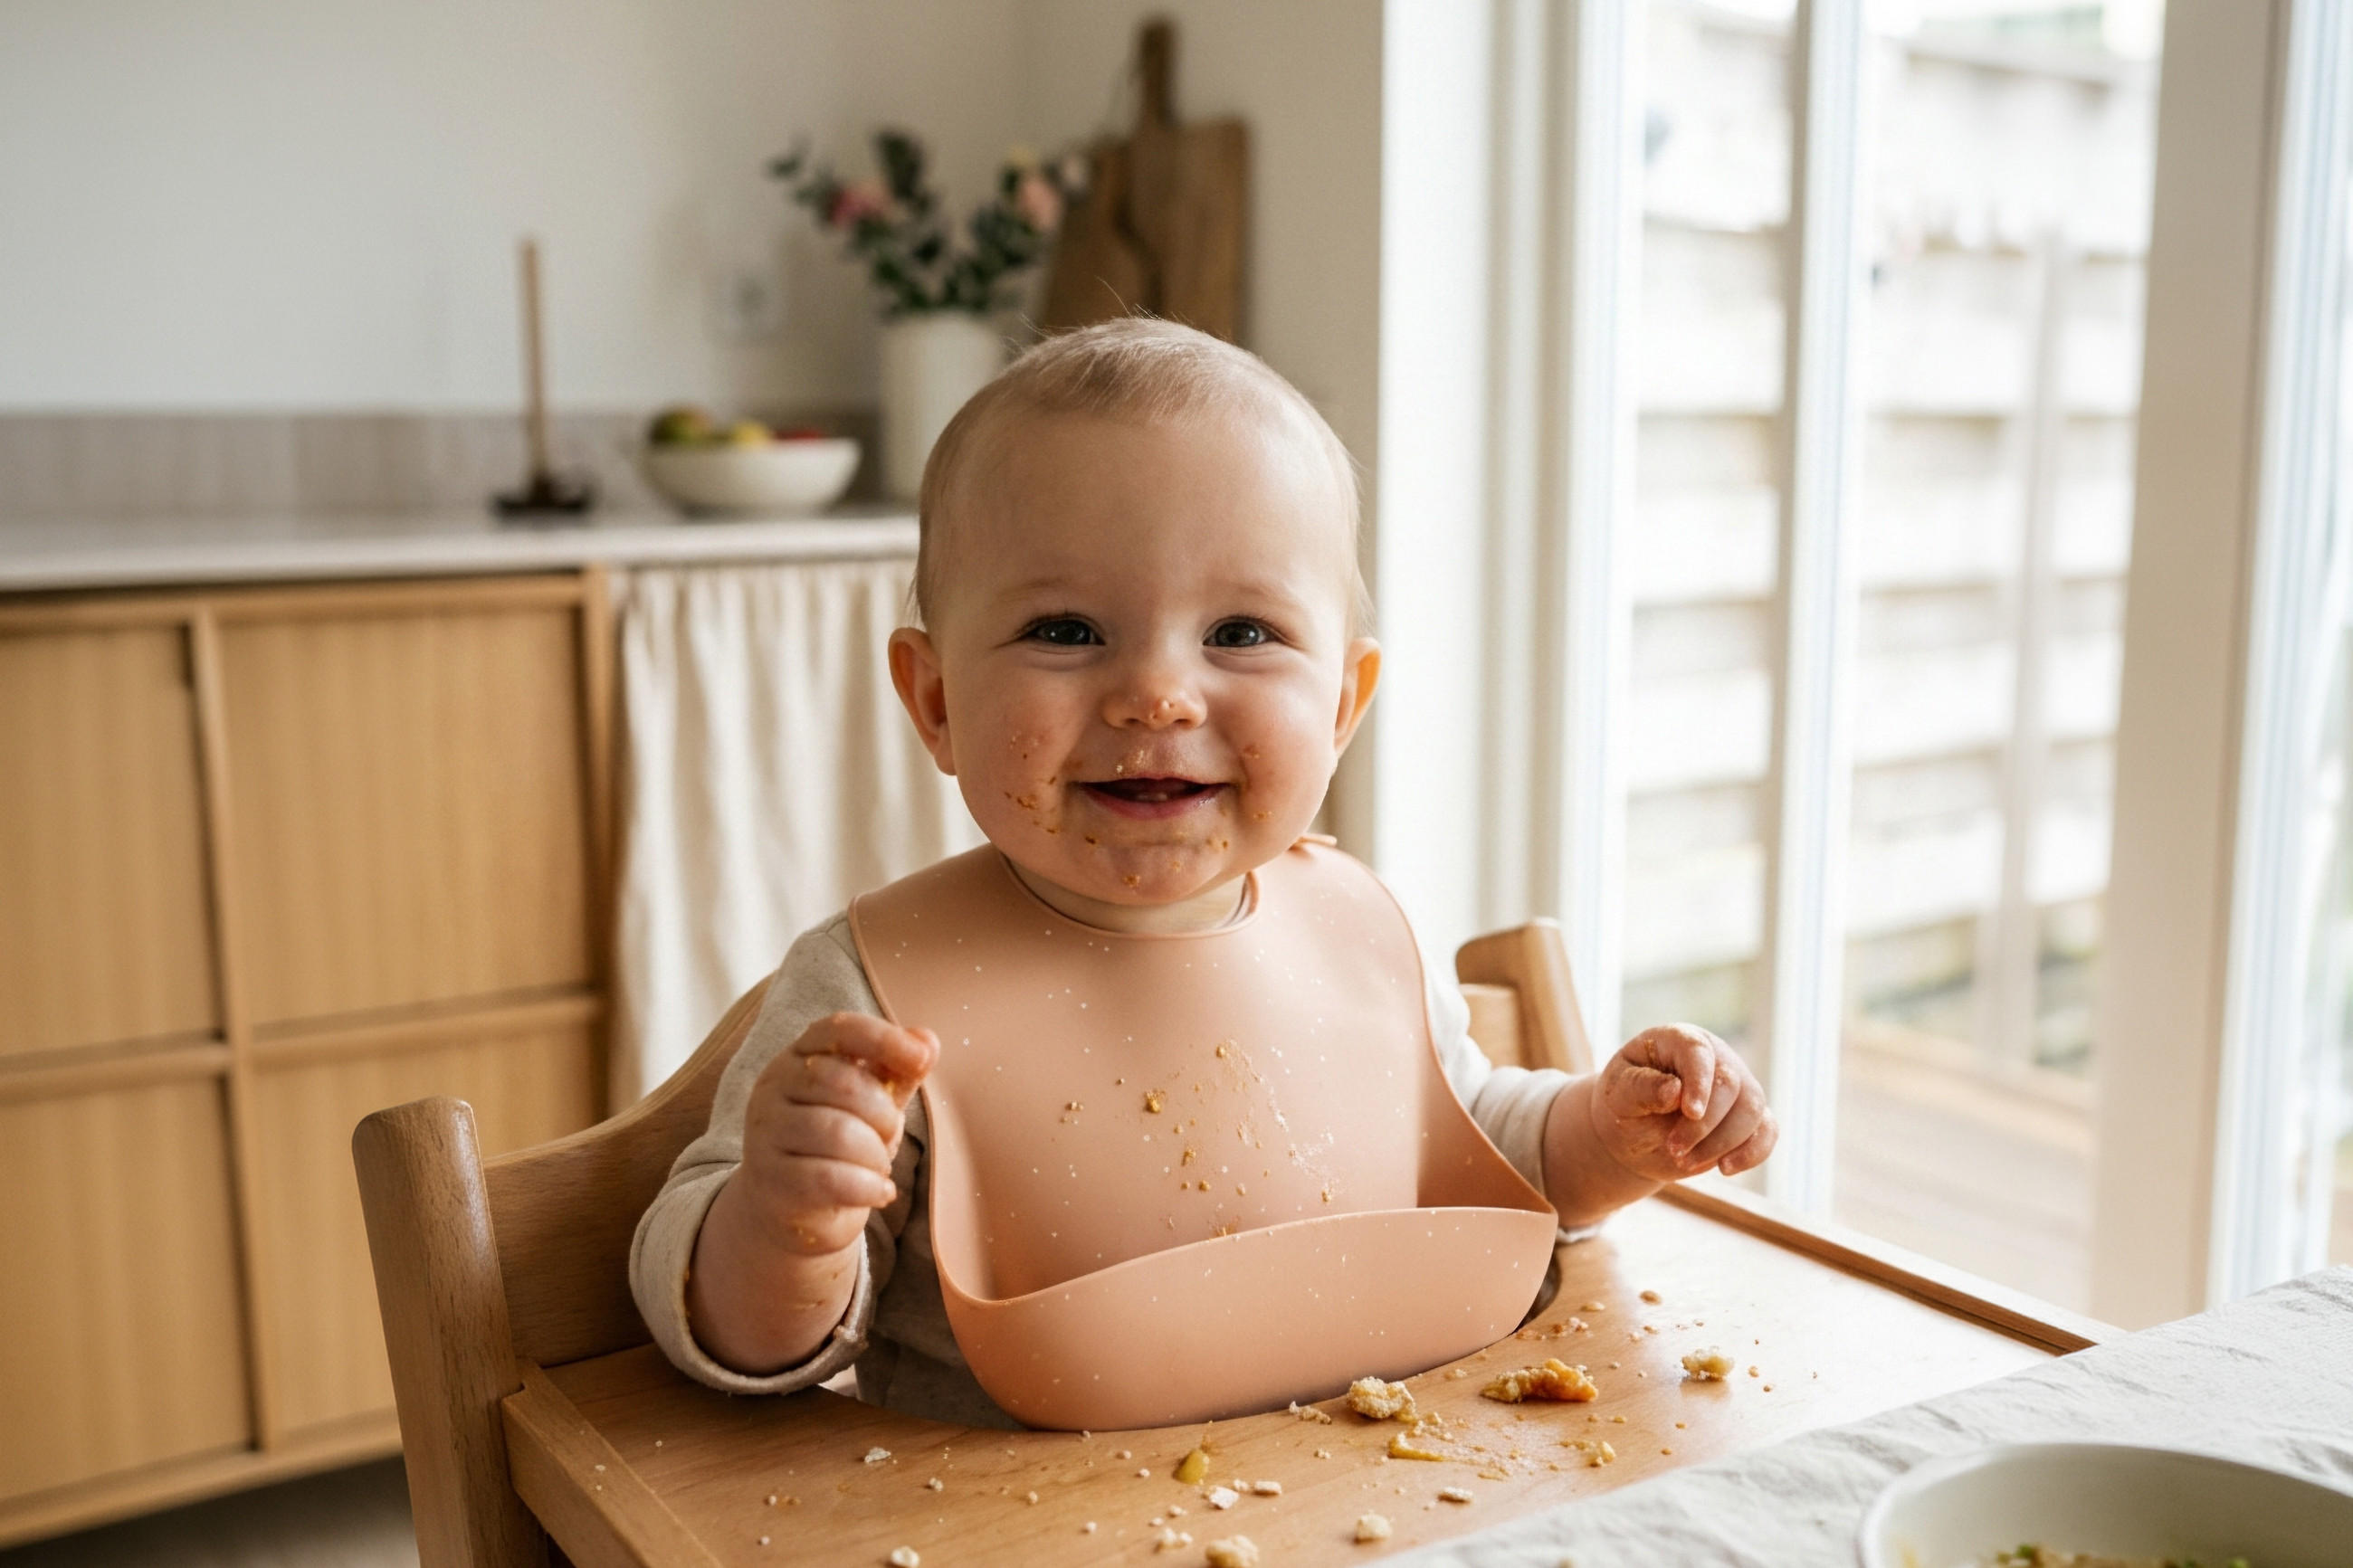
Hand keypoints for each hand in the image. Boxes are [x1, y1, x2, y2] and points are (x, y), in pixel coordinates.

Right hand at [736, 1012, 938, 1258]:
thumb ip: (896, 1072)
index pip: (837, 1030)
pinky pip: (829, 1179)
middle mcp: (773, 1088)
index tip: (921, 1059)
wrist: (791, 1210)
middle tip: (890, 1135)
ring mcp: (766, 1134)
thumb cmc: (834, 1146)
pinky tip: (880, 1192)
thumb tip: (927, 1040)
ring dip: (876, 1154)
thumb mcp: (870, 1105)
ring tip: (880, 1167)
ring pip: (837, 1133)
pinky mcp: (770, 1182)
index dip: (882, 1038)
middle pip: (841, 1083)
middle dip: (883, 1113)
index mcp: (798, 1058)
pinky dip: (868, 1187)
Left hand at [1588, 1024, 1776, 1182]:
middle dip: (1704, 1124)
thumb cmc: (1624, 1104)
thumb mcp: (1619, 1094)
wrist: (1633, 1134)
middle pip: (1730, 1085)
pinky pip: (1767, 1131)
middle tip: (1673, 1150)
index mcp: (1678, 1040)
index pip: (1698, 1051)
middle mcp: (1715, 1057)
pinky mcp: (1748, 1117)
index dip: (1699, 1081)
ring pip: (1752, 1110)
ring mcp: (1737, 1086)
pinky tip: (1725, 1168)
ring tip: (1685, 1162)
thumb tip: (1674, 1090)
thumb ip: (1641, 1087)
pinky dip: (1752, 1152)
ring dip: (1722, 1143)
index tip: (1690, 1113)